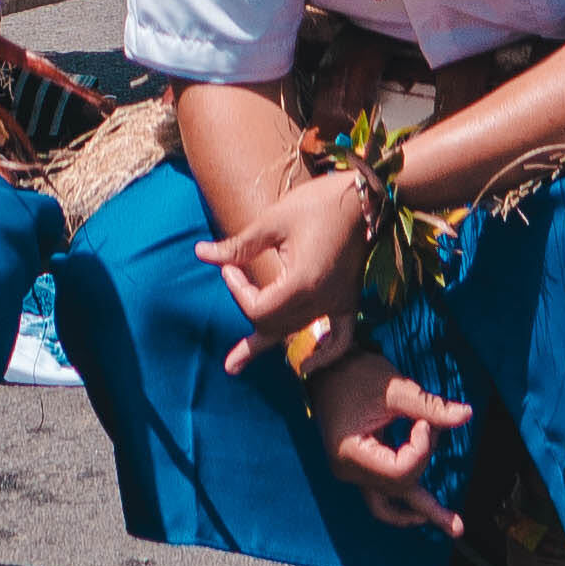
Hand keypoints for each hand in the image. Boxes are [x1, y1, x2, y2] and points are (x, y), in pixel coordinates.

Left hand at [197, 164, 375, 359]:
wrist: (363, 197)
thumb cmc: (317, 203)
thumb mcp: (273, 221)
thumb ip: (239, 246)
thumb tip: (201, 253)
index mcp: (302, 282)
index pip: (259, 308)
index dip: (237, 290)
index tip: (228, 266)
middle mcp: (322, 300)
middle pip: (274, 324)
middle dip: (247, 305)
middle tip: (229, 280)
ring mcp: (338, 304)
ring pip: (295, 332)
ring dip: (266, 342)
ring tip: (234, 363)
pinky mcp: (348, 301)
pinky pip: (339, 339)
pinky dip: (323, 355)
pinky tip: (307, 368)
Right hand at [310, 352, 475, 533]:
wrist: (327, 367)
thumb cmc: (357, 375)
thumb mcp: (395, 390)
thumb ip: (430, 407)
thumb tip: (467, 415)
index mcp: (352, 454)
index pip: (400, 471)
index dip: (422, 449)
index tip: (425, 421)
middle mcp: (348, 471)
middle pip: (399, 487)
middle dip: (424, 464)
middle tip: (452, 493)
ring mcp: (352, 472)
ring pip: (387, 505)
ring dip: (419, 512)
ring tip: (451, 526)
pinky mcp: (359, 468)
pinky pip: (381, 496)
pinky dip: (403, 502)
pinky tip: (422, 512)